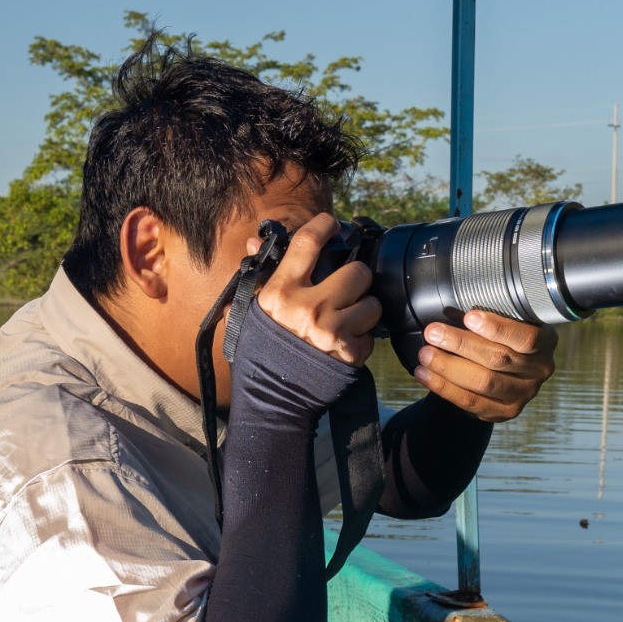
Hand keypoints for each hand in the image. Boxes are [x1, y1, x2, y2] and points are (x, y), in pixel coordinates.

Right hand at [253, 214, 380, 366]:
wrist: (271, 398)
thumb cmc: (260, 350)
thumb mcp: (250, 310)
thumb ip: (258, 274)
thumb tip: (256, 241)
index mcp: (281, 292)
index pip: (308, 243)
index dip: (325, 225)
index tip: (332, 223)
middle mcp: (308, 308)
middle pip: (357, 272)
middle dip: (355, 279)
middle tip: (346, 289)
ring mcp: (331, 331)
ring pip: (372, 303)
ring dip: (364, 309)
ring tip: (347, 319)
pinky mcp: (350, 353)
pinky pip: (372, 335)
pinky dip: (362, 339)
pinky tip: (345, 343)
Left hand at [412, 310, 557, 422]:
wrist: (500, 372)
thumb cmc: (499, 337)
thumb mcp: (504, 321)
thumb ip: (489, 315)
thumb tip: (451, 305)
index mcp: (545, 341)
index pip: (526, 338)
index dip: (497, 328)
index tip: (468, 317)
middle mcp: (539, 370)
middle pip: (499, 358)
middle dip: (461, 344)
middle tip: (433, 332)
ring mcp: (523, 394)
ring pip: (484, 382)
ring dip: (449, 366)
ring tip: (425, 354)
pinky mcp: (504, 411)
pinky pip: (471, 401)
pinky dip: (444, 386)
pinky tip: (425, 373)